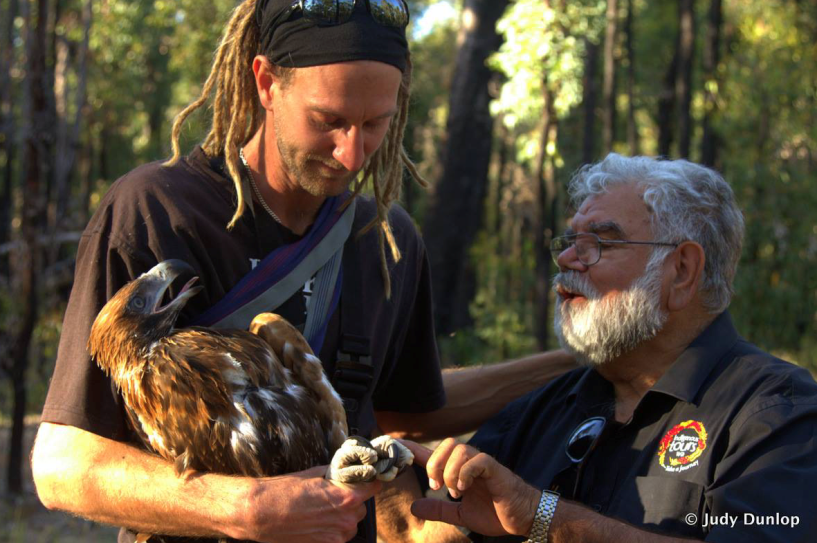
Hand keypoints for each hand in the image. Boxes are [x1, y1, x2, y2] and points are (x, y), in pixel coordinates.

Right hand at [237, 465, 381, 542]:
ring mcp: (337, 536)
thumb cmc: (284, 491)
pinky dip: (332, 528)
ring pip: (351, 523)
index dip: (370, 480)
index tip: (365, 477)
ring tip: (322, 508)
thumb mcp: (314, 473)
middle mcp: (346, 519)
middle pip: (362, 506)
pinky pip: (339, 535)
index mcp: (346, 497)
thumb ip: (336, 474)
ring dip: (343, 515)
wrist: (260, 513)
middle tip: (334, 493)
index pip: (374, 487)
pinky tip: (316, 521)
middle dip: (352, 499)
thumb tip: (347, 469)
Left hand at [405, 438, 539, 537]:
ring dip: (450, 471)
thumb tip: (414, 507)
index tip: (398, 447)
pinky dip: (466, 472)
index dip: (415, 449)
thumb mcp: (460, 514)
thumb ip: (439, 510)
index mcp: (459, 471)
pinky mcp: (496, 469)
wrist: (524, 518)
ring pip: (460, 449)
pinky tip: (465, 489)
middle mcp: (469, 462)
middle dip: (435, 464)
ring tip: (455, 492)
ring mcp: (483, 464)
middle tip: (437, 487)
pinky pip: (478, 459)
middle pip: (445, 444)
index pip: (433, 453)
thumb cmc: (496, 512)